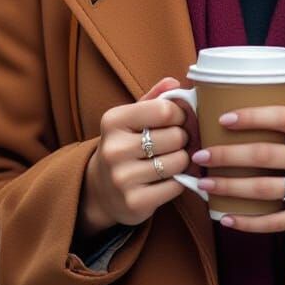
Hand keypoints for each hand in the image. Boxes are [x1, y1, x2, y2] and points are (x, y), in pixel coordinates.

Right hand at [77, 77, 190, 235]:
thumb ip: (155, 98)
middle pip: (175, 136)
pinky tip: (167, 178)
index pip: (165, 110)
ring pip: (178, 161)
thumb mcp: (133, 117)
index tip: (178, 119)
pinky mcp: (134, 202)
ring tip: (172, 158)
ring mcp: (122, 178)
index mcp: (114, 120)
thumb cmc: (125, 144)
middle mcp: (114, 149)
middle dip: (183, 138)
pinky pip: (176, 186)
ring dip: (183, 160)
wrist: (100, 189)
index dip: (180, 114)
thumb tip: (175, 81)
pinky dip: (179, 180)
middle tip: (176, 142)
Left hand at [189, 106, 284, 236]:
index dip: (251, 116)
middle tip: (200, 155)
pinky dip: (248, 221)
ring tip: (204, 185)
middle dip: (227, 155)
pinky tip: (227, 218)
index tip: (222, 119)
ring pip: (265, 189)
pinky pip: (275, 221)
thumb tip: (240, 119)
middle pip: (265, 154)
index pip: (283, 116)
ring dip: (229, 188)